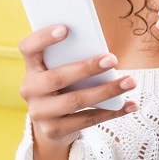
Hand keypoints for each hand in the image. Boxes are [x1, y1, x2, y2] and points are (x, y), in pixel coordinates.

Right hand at [17, 25, 138, 159]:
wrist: (52, 128)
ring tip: (130, 81)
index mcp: (31, 68)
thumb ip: (74, 61)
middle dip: (87, 68)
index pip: (28, 48)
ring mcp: (40, 113)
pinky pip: (87, 120)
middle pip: (57, 77)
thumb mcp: (62, 72)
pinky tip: (130, 105)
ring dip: (107, 91)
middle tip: (113, 59)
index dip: (43, 37)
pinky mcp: (54, 131)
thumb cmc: (64, 89)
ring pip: (75, 101)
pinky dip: (112, 112)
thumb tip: (105, 55)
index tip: (66, 29)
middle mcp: (30, 90)